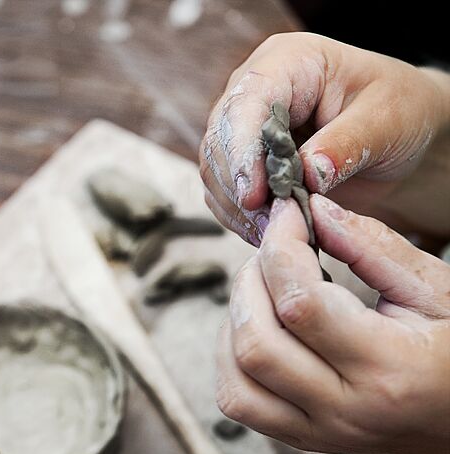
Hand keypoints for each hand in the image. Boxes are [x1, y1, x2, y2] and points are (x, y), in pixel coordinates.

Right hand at [199, 32, 449, 244]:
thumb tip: (309, 174)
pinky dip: (239, 218)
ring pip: (215, 172)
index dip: (243, 152)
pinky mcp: (241, 162)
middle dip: (238, 187)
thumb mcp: (387, 120)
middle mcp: (253, 91)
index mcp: (287, 61)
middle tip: (267, 224)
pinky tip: (267, 232)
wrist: (396, 132)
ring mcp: (242, 128)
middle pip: (219, 141)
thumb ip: (347, 144)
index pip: (246, 104)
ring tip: (273, 232)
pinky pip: (224, 194)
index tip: (254, 196)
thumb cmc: (398, 110)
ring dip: (237, 208)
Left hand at [216, 194, 449, 453]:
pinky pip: (238, 401)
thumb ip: (374, 247)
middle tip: (274, 253)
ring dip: (235, 321)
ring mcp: (318, 431)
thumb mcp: (435, 290)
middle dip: (250, 282)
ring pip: (236, 378)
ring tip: (265, 289)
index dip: (280, 249)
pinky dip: (231, 357)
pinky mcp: (300, 438)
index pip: (302, 305)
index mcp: (389, 368)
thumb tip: (314, 210)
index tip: (286, 214)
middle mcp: (346, 408)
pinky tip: (259, 326)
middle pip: (257, 344)